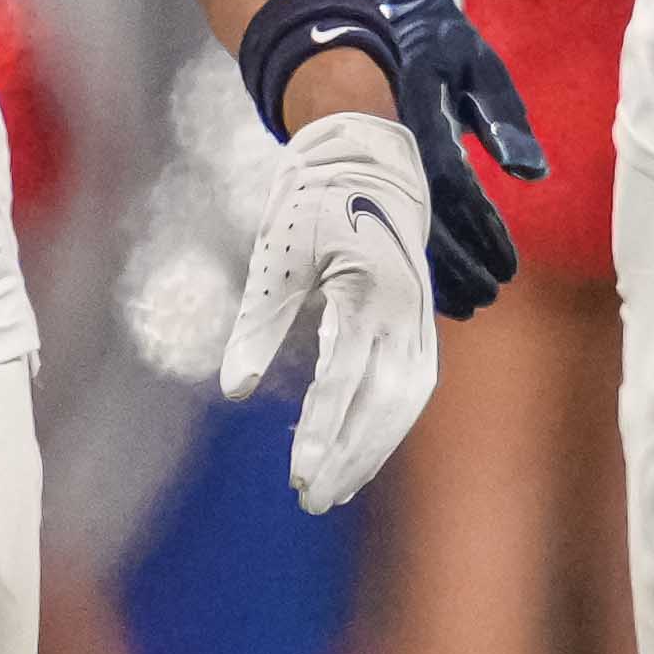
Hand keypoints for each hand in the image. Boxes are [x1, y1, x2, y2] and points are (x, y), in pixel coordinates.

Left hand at [222, 107, 436, 511]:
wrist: (367, 154)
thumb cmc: (314, 200)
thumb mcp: (277, 255)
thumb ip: (257, 324)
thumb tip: (234, 390)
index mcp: (369, 291)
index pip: (344, 379)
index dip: (321, 430)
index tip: (298, 474)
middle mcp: (405, 311)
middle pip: (383, 404)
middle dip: (349, 457)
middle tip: (312, 500)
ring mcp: (420, 318)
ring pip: (405, 402)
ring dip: (373, 449)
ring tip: (336, 489)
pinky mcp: (420, 322)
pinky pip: (413, 385)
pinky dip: (389, 424)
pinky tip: (361, 452)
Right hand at [376, 0, 544, 316]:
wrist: (381, 23)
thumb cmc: (442, 46)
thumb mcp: (479, 68)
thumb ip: (504, 119)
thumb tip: (532, 175)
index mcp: (413, 114)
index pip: (449, 182)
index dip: (479, 228)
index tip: (508, 264)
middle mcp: (386, 144)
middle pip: (419, 218)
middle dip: (457, 265)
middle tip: (493, 295)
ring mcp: (370, 159)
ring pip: (399, 228)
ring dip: (435, 272)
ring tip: (472, 304)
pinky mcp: (367, 170)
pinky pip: (388, 222)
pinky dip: (413, 258)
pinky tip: (437, 288)